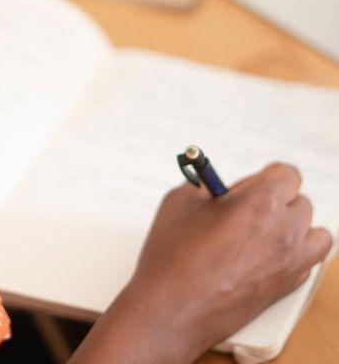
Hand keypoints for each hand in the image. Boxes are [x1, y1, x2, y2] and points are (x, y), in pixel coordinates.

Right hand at [69, 163, 331, 363]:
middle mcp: (284, 231)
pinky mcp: (286, 288)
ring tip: (266, 231)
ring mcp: (289, 262)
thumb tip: (220, 186)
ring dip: (296, 227)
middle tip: (246, 209)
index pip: (288, 174)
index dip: (266, 177)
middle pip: (301, 202)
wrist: (171, 311)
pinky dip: (295, 254)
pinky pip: (308, 262)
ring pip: (315, 233)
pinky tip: (266, 255)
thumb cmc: (173, 257)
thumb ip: (208, 185)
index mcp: (262, 202)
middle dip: (277, 201)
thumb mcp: (182, 199)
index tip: (249, 186)